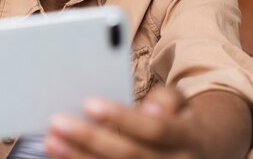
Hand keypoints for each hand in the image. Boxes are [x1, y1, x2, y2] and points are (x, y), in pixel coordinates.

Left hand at [44, 86, 203, 158]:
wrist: (200, 153)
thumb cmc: (176, 122)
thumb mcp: (182, 104)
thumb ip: (168, 99)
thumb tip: (151, 107)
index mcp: (186, 139)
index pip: (154, 130)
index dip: (122, 118)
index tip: (89, 103)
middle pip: (130, 155)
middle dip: (90, 139)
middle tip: (57, 122)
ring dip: (79, 158)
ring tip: (52, 141)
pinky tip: (62, 157)